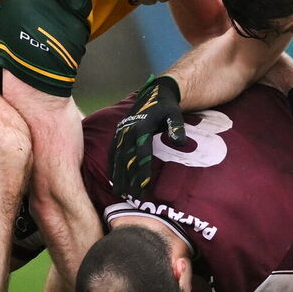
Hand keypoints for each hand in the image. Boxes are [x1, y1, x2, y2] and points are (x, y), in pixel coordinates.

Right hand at [110, 75, 185, 198]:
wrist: (155, 95)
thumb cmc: (167, 108)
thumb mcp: (175, 115)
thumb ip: (177, 128)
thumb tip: (180, 142)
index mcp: (142, 127)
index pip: (142, 153)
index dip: (142, 170)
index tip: (143, 186)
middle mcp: (128, 130)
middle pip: (127, 158)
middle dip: (128, 178)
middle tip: (131, 196)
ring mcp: (121, 132)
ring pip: (117, 157)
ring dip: (117, 175)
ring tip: (119, 192)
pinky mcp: (118, 133)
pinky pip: (112, 151)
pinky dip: (111, 165)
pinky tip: (112, 178)